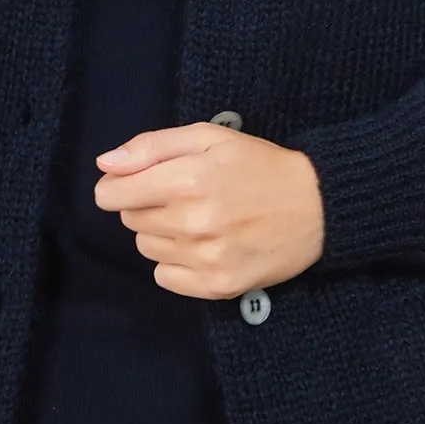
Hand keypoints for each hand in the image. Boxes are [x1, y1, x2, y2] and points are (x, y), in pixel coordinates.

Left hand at [95, 124, 325, 298]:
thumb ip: (153, 146)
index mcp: (188, 180)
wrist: (317, 206)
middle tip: (188, 196)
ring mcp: (205, 258)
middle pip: (130, 221)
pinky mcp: (217, 286)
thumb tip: (106, 164)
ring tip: (202, 220)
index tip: (140, 182)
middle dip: (150, 206)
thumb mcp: (210, 137)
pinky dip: (178, 263)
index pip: (112, 194)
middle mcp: (192, 222)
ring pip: (147, 249)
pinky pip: (165, 278)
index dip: (121, 186)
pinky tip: (206, 246)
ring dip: (165, 234)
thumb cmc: (260, 165)